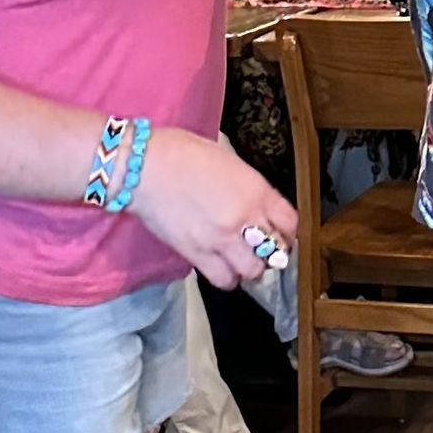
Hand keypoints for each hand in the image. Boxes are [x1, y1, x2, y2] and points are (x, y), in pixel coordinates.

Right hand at [131, 126, 297, 287]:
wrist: (142, 166)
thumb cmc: (182, 153)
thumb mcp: (229, 161)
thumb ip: (249, 187)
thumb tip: (259, 205)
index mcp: (256, 190)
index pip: (290, 222)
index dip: (287, 231)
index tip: (280, 232)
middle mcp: (244, 217)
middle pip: (276, 251)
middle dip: (271, 252)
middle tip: (261, 249)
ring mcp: (221, 239)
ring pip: (253, 271)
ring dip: (250, 268)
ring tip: (241, 260)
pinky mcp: (196, 254)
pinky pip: (224, 280)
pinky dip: (228, 278)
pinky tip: (223, 267)